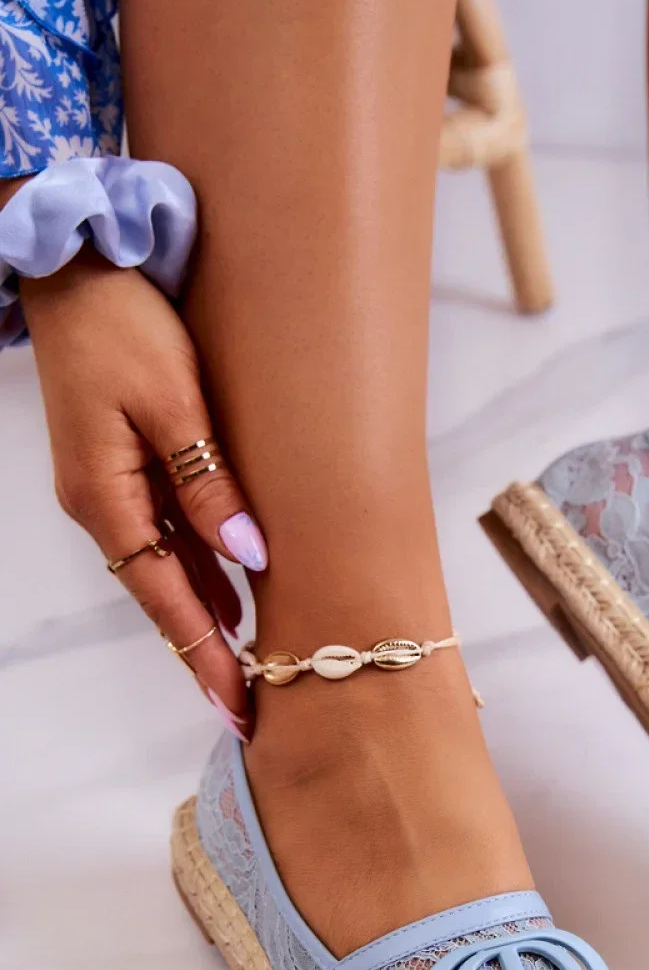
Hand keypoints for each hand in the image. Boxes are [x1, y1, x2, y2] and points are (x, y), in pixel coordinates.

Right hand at [20, 246, 265, 735]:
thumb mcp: (173, 400)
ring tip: (250, 664)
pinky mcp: (121, 464)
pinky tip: (230, 591)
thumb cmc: (123, 323)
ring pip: (164, 568)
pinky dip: (197, 570)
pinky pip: (163, 534)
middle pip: (162, 596)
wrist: (76, 264)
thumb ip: (208, 481)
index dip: (203, 654)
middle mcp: (102, 504)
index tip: (238, 704)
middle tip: (251, 705)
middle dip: (205, 652)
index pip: (164, 598)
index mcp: (107, 497)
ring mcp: (108, 487)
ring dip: (204, 615)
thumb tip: (248, 553)